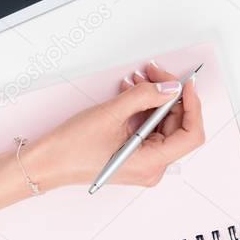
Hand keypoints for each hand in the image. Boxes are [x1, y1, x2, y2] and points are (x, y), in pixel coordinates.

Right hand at [30, 63, 204, 189]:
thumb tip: (171, 87)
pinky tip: (130, 92)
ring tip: (138, 79)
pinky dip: (143, 108)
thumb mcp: (111, 114)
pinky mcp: (134, 154)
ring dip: (153, 98)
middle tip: (154, 72)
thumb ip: (145, 97)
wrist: (47, 162)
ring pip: (162, 123)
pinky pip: (148, 128)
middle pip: (177, 125)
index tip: (184, 83)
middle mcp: (151, 167)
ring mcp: (143, 161)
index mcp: (151, 163)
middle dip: (168, 95)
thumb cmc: (72, 148)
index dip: (192, 105)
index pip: (190, 134)